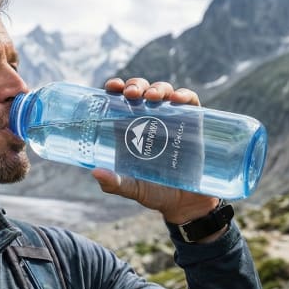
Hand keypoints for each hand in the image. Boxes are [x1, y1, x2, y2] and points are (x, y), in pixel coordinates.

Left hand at [91, 77, 219, 224]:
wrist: (186, 203)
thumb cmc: (155, 193)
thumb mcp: (133, 189)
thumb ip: (115, 184)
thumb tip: (95, 172)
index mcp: (128, 129)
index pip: (119, 101)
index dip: (116, 88)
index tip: (113, 86)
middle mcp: (148, 119)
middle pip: (140, 91)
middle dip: (136, 85)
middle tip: (132, 94)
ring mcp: (171, 119)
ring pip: (163, 91)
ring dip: (157, 88)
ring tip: (153, 97)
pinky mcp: (192, 123)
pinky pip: (189, 102)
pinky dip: (184, 95)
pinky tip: (177, 99)